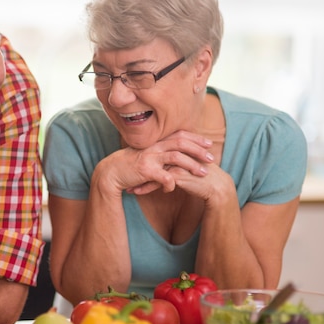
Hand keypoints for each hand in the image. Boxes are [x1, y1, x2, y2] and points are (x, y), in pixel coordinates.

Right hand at [96, 130, 212, 194]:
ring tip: (203, 173)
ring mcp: (150, 157)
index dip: (196, 138)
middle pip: (181, 143)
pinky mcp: (145, 170)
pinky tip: (173, 188)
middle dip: (199, 150)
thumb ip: (162, 151)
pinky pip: (164, 176)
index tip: (209, 143)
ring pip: (176, 157)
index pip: (180, 135)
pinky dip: (171, 183)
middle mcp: (154, 146)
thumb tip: (177, 153)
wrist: (111, 171)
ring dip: (192, 165)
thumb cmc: (131, 165)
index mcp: (156, 142)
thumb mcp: (148, 154)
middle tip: (212, 158)